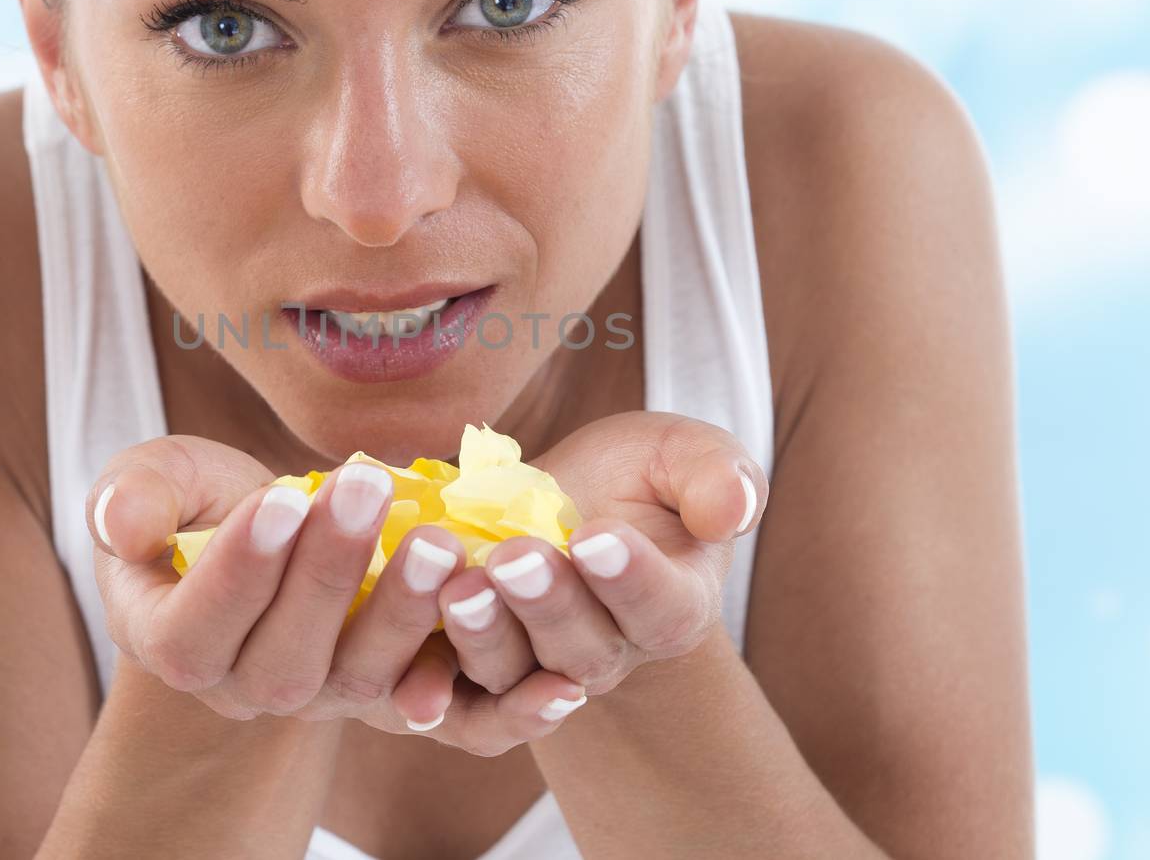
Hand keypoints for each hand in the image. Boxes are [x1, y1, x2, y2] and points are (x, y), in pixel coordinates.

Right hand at [85, 435, 586, 755]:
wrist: (268, 539)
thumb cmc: (202, 505)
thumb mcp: (158, 482)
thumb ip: (135, 496)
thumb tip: (121, 524)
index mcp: (179, 645)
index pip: (203, 627)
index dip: (240, 570)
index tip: (278, 498)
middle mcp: (253, 689)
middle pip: (290, 657)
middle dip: (330, 573)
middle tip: (365, 490)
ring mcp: (332, 695)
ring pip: (368, 678)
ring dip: (406, 614)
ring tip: (441, 542)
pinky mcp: (400, 691)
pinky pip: (452, 717)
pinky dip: (507, 709)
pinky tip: (559, 683)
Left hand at [435, 411, 767, 700]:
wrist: (561, 503)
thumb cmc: (634, 477)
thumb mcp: (680, 453)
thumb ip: (715, 476)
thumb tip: (734, 508)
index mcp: (674, 603)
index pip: (661, 605)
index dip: (631, 576)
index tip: (597, 535)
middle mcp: (610, 651)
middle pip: (582, 646)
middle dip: (548, 602)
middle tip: (516, 558)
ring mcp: (540, 668)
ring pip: (515, 670)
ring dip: (487, 634)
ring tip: (461, 587)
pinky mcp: (479, 669)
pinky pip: (459, 696)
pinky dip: (436, 689)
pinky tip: (415, 671)